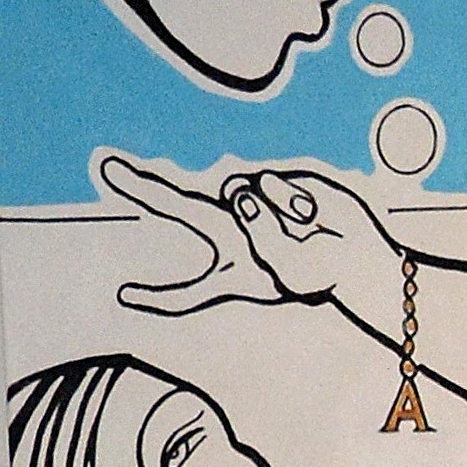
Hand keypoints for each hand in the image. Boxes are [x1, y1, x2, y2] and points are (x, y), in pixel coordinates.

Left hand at [100, 154, 395, 321]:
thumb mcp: (284, 271)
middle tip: (106, 168)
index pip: (191, 290)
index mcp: (234, 268)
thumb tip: (239, 191)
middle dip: (142, 188)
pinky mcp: (272, 180)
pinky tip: (310, 216)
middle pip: (179, 208)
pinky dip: (290, 204)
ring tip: (301, 234)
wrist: (359, 257)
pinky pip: (269, 186)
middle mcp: (235, 230)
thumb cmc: (322, 274)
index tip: (124, 298)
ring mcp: (252, 203)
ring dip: (272, 219)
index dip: (159, 297)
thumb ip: (255, 231)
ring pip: (241, 198)